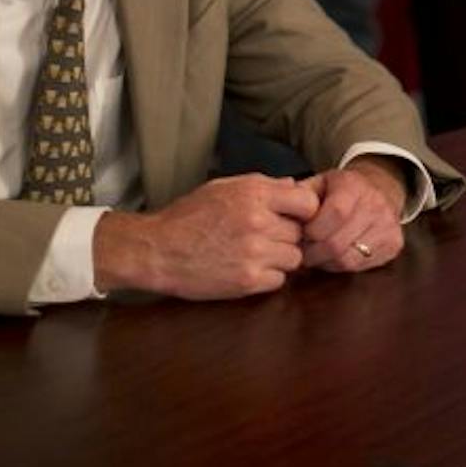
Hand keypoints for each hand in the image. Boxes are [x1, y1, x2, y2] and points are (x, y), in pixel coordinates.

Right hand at [94, 174, 318, 299]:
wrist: (158, 250)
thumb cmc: (188, 216)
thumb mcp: (224, 188)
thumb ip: (262, 186)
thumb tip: (295, 187)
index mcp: (254, 193)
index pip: (307, 202)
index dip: (304, 211)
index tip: (293, 217)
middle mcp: (259, 221)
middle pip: (300, 232)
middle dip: (287, 236)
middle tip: (266, 238)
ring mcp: (255, 252)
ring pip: (293, 257)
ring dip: (280, 258)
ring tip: (256, 254)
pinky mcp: (248, 280)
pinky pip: (279, 280)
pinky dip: (268, 277)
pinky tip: (249, 269)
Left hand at [301, 158, 407, 272]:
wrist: (379, 189)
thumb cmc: (338, 190)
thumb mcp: (318, 183)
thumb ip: (298, 195)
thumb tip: (280, 207)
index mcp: (353, 185)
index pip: (336, 213)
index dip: (314, 229)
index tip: (303, 233)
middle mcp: (376, 204)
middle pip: (338, 242)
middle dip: (314, 251)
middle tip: (303, 250)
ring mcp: (388, 226)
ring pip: (348, 259)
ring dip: (325, 262)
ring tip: (316, 254)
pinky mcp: (395, 244)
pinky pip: (361, 266)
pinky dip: (341, 266)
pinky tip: (333, 257)